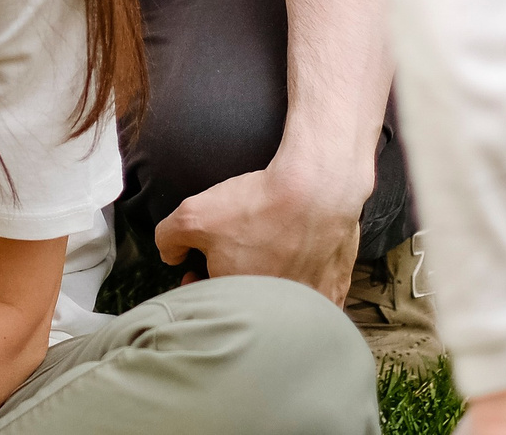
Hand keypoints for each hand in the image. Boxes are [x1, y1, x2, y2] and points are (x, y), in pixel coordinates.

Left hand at [152, 160, 366, 301]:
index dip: (200, 284)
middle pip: (248, 307)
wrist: (318, 190)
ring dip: (272, 285)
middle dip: (233, 285)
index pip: (212, 307)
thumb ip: (170, 238)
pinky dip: (306, 284)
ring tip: (267, 254)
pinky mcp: (336, 291)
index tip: (198, 269)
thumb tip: (171, 255)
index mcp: (240, 305)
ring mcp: (311, 307)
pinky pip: (318, 298)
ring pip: (285, 305)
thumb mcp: (193, 215)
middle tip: (232, 257)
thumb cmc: (258, 206)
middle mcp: (277, 315)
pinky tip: (300, 260)